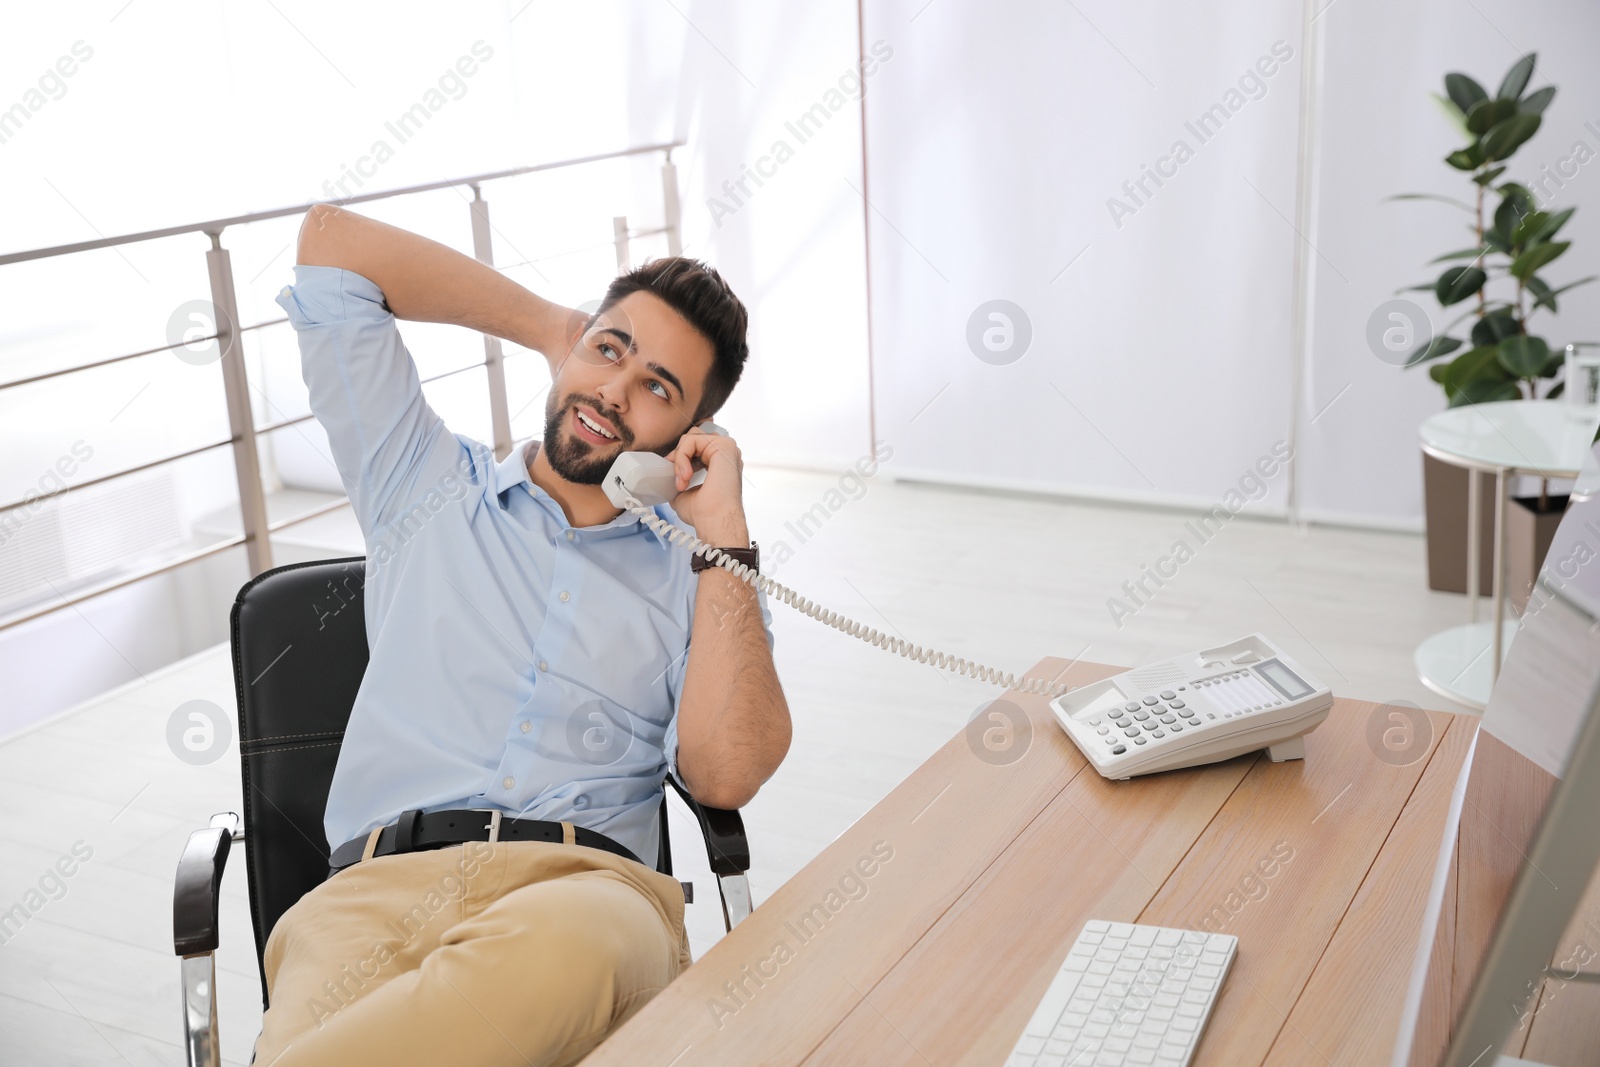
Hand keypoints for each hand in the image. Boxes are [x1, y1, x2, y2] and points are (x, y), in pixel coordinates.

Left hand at [667, 425, 747, 542]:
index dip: (680, 458)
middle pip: (693, 437)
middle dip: (678, 456)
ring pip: (691, 438)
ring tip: (682, 480)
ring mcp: (727, 448)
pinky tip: (686, 476)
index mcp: (720, 463)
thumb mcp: (685, 491)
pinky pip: (693, 440)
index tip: (675, 478)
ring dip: (679, 458)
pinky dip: (682, 457)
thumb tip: (664, 474)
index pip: (695, 447)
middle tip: (676, 478)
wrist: (714, 522)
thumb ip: (679, 477)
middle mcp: (726, 454)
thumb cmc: (704, 513)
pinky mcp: (724, 446)